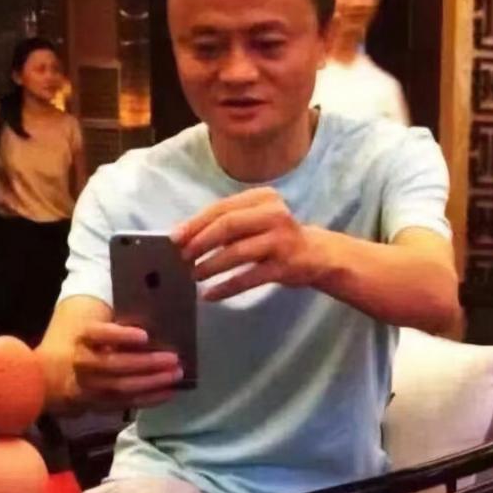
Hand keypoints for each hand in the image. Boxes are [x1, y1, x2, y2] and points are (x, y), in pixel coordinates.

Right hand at [73, 322, 183, 408]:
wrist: (75, 369)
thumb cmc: (102, 341)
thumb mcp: (107, 326)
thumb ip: (125, 325)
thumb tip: (160, 328)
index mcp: (84, 337)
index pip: (99, 334)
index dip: (121, 335)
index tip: (145, 336)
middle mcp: (83, 362)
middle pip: (113, 364)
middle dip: (146, 362)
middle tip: (173, 358)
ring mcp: (88, 386)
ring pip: (120, 387)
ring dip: (151, 382)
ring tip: (175, 374)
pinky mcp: (99, 404)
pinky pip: (126, 403)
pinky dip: (150, 398)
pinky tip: (168, 391)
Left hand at [172, 187, 326, 300]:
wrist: (317, 255)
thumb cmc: (277, 235)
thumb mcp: (256, 219)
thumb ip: (227, 223)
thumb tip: (186, 236)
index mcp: (263, 198)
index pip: (222, 208)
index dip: (196, 223)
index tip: (175, 237)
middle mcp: (274, 214)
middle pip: (228, 225)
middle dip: (200, 242)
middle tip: (182, 257)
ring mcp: (281, 240)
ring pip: (237, 252)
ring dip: (211, 266)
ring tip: (194, 275)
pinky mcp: (284, 267)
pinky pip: (248, 278)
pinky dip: (226, 287)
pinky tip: (210, 295)